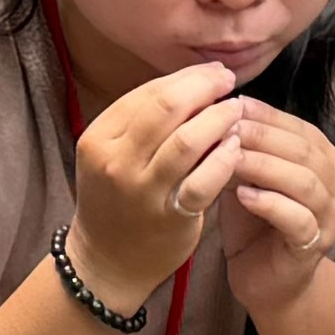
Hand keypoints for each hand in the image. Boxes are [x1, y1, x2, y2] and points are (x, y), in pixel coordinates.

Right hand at [64, 58, 250, 302]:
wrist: (107, 261)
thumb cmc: (116, 199)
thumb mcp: (113, 154)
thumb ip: (144, 120)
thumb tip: (195, 80)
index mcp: (98, 138)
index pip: (147, 92)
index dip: (187, 77)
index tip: (212, 73)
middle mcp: (116, 162)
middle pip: (167, 108)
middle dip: (204, 88)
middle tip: (228, 82)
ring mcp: (142, 192)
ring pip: (186, 140)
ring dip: (218, 119)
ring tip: (236, 111)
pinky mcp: (169, 217)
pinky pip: (203, 181)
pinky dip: (224, 159)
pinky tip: (236, 147)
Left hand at [215, 104, 334, 321]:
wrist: (267, 281)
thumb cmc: (256, 225)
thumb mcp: (249, 177)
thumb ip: (245, 149)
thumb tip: (218, 112)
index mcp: (328, 161)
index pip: (299, 128)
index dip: (266, 115)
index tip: (229, 104)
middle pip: (302, 150)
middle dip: (261, 136)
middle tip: (224, 127)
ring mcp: (331, 216)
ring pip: (302, 181)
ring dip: (263, 166)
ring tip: (229, 158)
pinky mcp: (315, 245)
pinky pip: (296, 218)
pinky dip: (269, 203)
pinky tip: (243, 195)